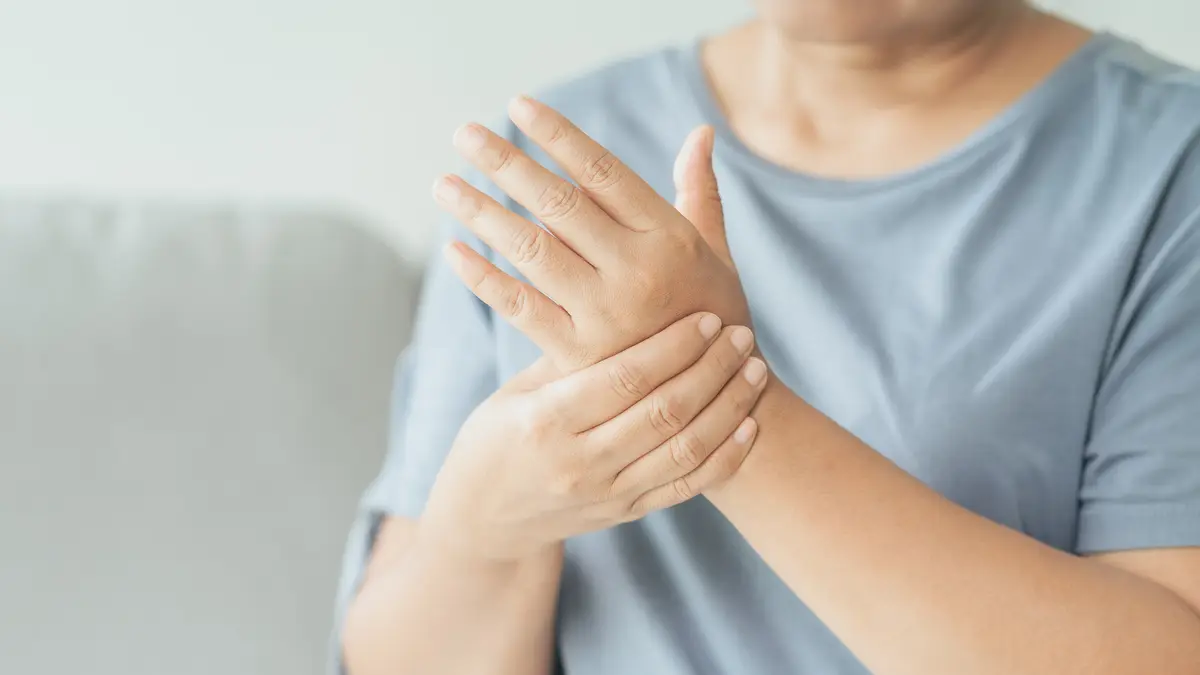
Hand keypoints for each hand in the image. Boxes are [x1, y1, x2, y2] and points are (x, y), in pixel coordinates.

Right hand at [419, 312, 767, 561]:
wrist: (484, 519)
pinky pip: (686, 487)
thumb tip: (615, 290)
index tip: (706, 317)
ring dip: (727, 408)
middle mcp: (580, 463)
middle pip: (663, 411)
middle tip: (740, 335)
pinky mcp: (627, 513)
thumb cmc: (495, 437)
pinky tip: (749, 424)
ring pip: (684, 449)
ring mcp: (607, 494)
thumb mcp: (516, 391)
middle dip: (711, 370)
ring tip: (754, 370)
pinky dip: (723, 457)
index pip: (624, 378)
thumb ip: (565, 354)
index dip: (672, 347)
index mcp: (547, 422)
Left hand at [434, 97, 747, 371]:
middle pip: (559, 204)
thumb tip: (701, 131)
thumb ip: (700, 192)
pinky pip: (521, 307)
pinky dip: (483, 279)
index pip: (604, 173)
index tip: (519, 106)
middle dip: (508, 164)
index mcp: (670, 237)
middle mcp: (638, 270)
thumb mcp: (717, 252)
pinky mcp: (578, 354)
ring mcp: (606, 314)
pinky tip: (453, 250)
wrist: (715, 401)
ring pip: (532, 251)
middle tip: (466, 135)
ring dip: (483, 213)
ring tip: (445, 185)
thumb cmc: (713, 313)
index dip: (559, 136)